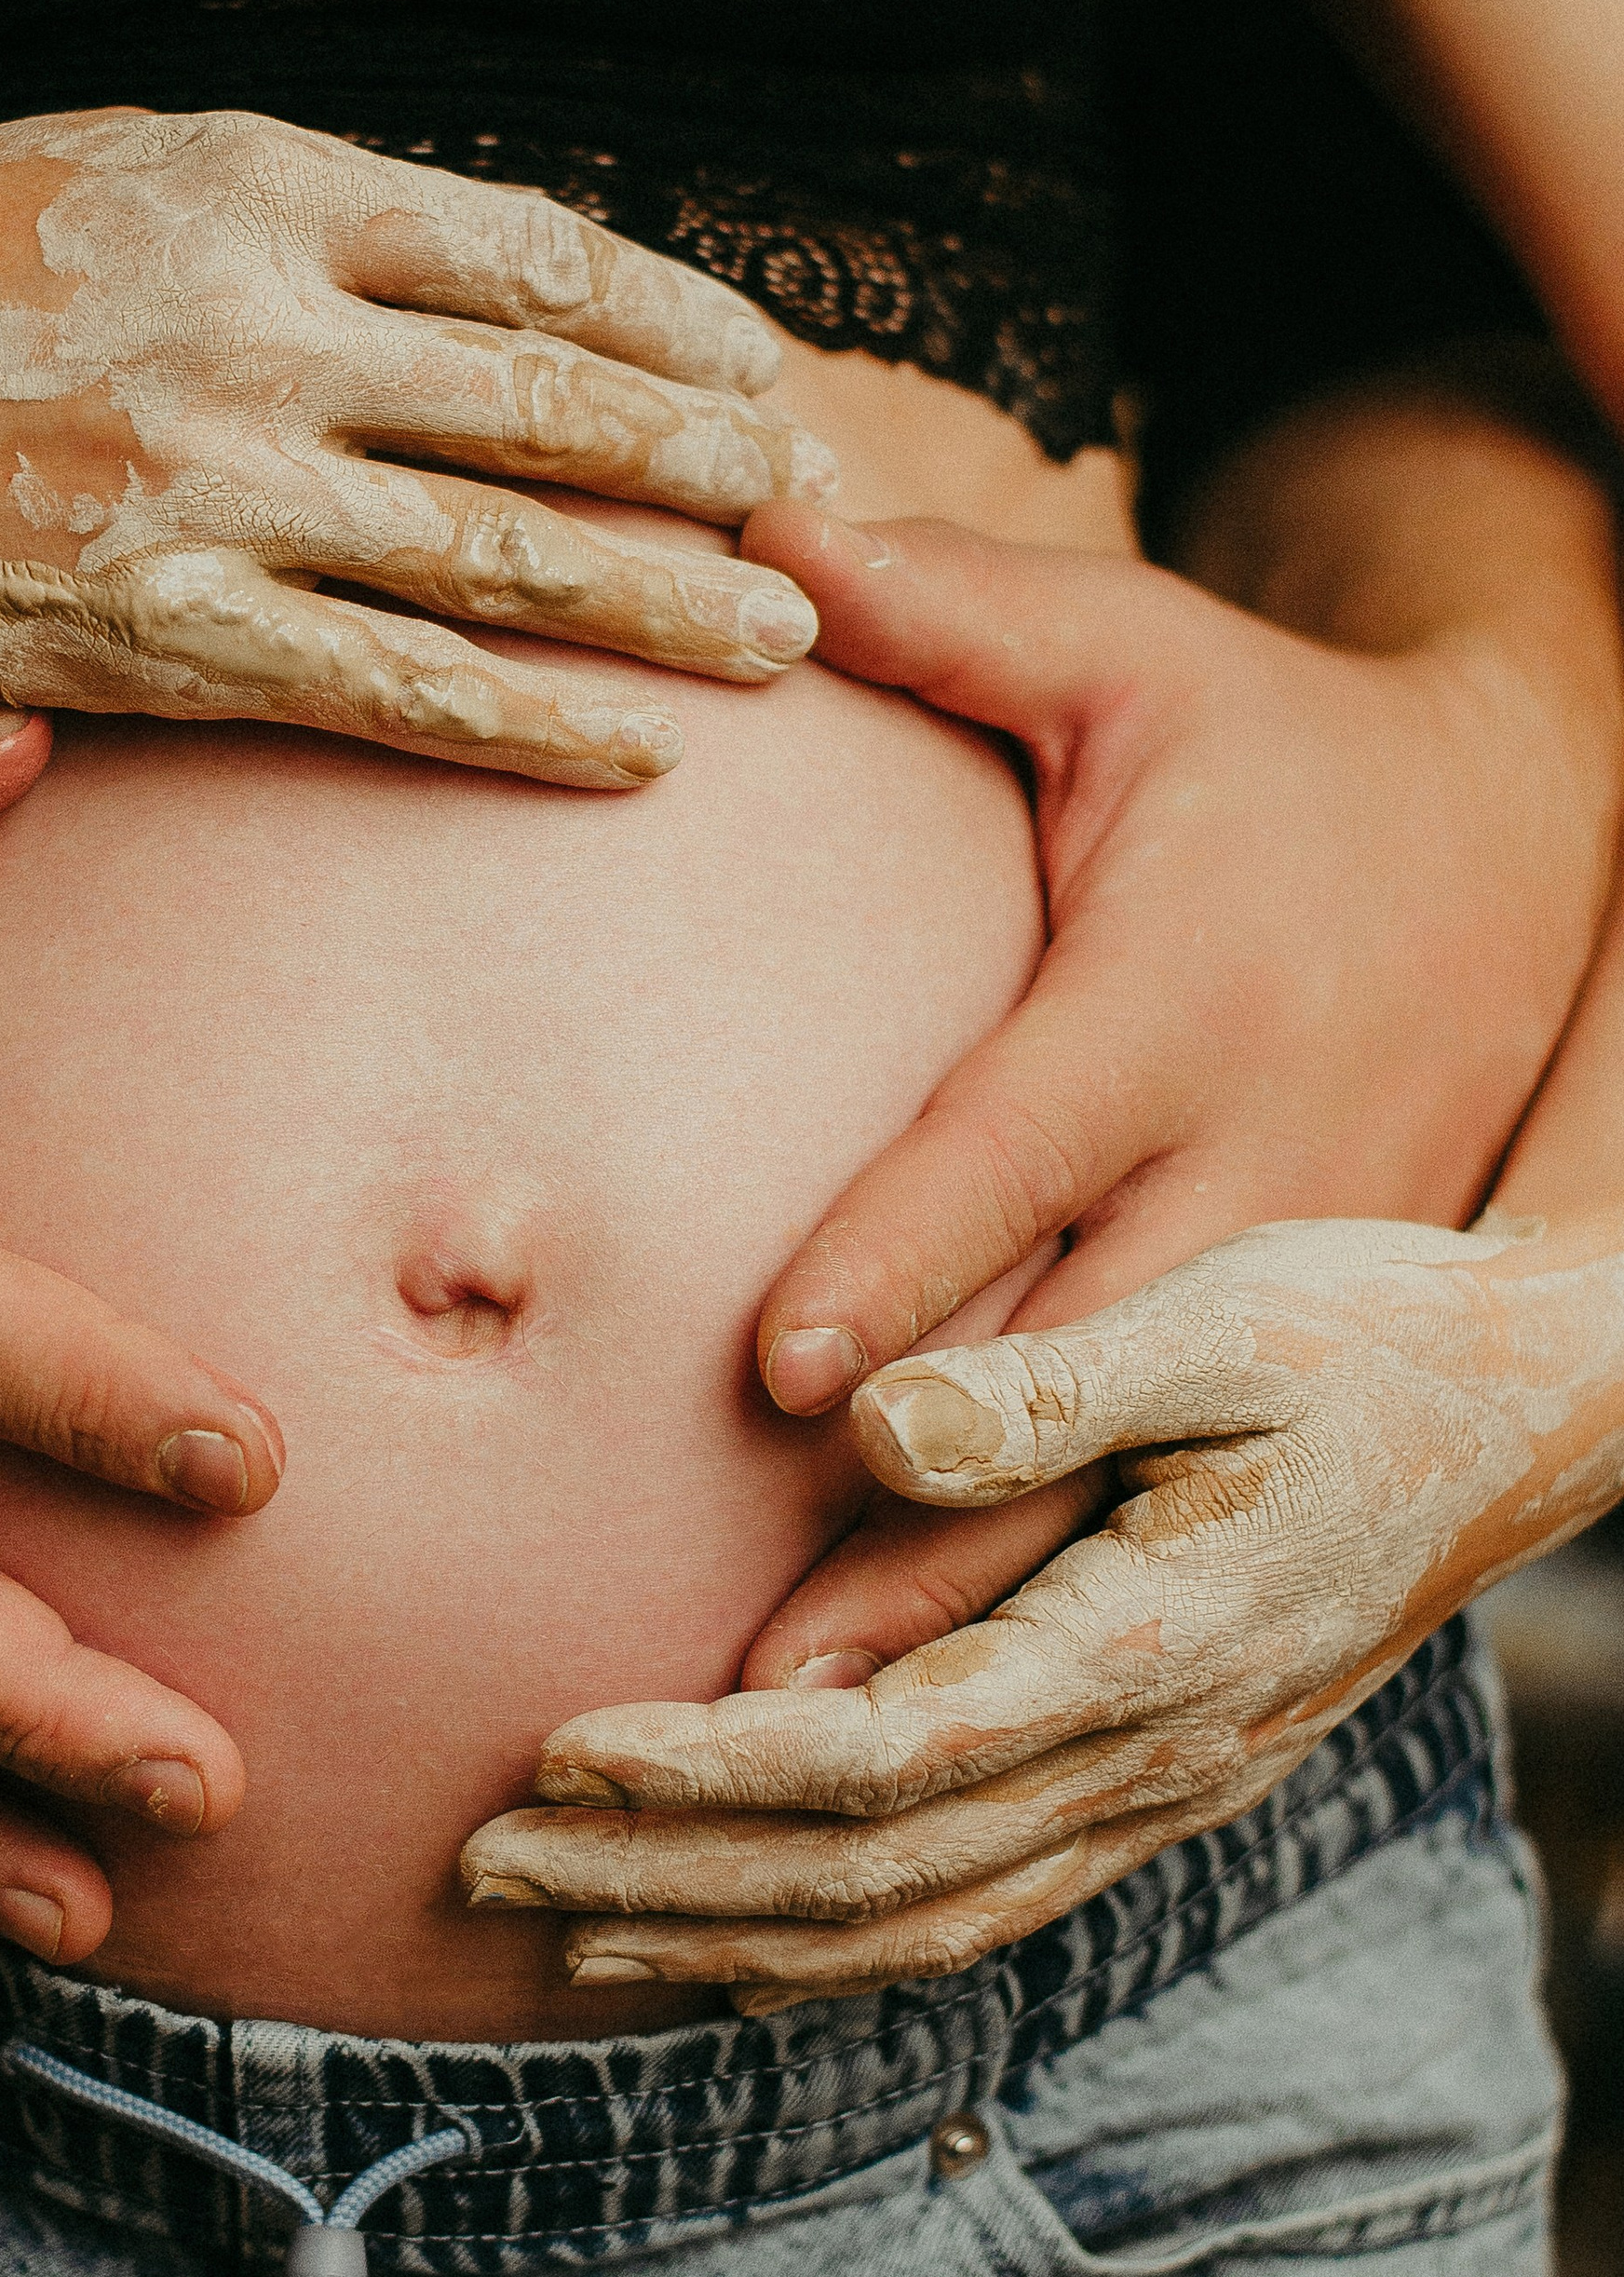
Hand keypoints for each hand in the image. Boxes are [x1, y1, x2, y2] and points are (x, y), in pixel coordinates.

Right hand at [0, 110, 826, 782]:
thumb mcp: (99, 160)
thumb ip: (285, 203)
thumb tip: (471, 254)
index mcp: (246, 178)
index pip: (526, 249)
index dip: (670, 320)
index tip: (763, 371)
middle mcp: (248, 324)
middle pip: (547, 399)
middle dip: (709, 459)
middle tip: (824, 507)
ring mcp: (206, 488)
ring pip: (496, 553)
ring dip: (661, 600)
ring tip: (783, 639)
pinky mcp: (157, 637)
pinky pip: (386, 692)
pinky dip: (524, 726)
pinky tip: (627, 760)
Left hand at [460, 1211, 1623, 2010]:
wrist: (1526, 1414)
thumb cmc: (1368, 1339)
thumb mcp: (1223, 1324)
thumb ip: (1048, 1389)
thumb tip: (871, 1425)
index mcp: (1144, 1650)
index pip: (880, 1758)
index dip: (707, 1774)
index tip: (557, 1753)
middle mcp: (1145, 1761)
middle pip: (870, 1877)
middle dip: (666, 1883)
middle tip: (484, 1868)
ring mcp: (1156, 1794)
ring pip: (917, 1923)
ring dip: (730, 1934)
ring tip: (566, 1934)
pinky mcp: (1154, 1786)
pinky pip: (977, 1908)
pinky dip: (839, 1944)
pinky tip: (736, 1937)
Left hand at [721, 495, 1620, 1684]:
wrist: (1528, 850)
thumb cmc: (1270, 749)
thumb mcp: (1135, 654)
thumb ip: (950, 606)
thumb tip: (749, 511)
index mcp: (1189, 1005)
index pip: (1028, 1147)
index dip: (908, 1256)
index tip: (782, 1369)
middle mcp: (1258, 1172)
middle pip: (1073, 1382)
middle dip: (920, 1533)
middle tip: (748, 1679)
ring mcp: (1303, 1291)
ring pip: (1127, 1498)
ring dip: (968, 1636)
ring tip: (797, 1764)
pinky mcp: (1318, 1356)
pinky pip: (1177, 1523)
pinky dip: (1058, 1640)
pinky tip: (918, 1752)